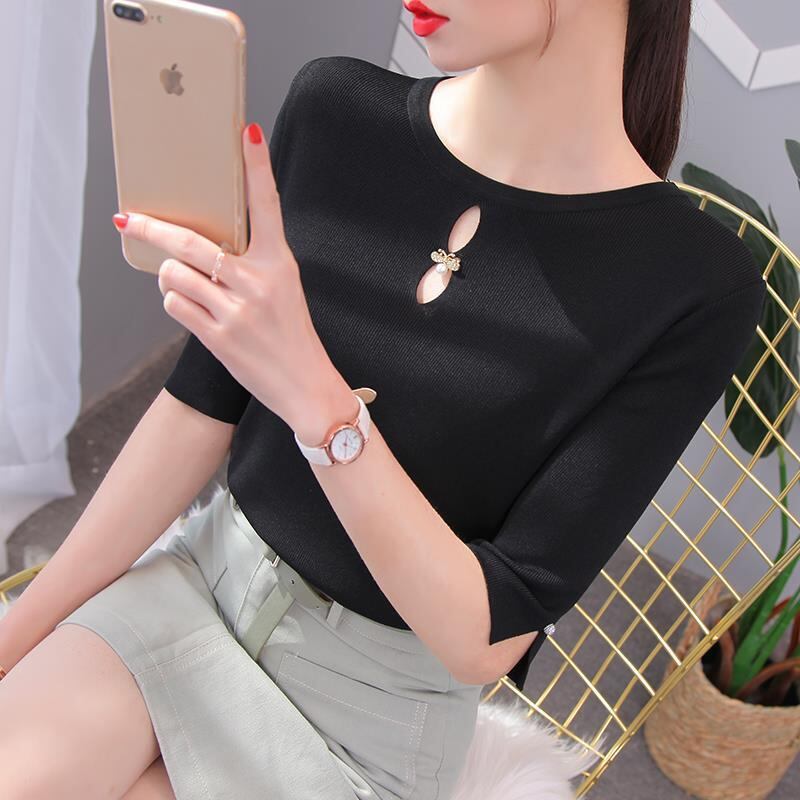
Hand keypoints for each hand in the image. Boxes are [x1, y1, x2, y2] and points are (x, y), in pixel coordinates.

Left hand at [111, 122, 345, 433]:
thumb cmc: (291, 334)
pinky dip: (175, 302)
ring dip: (170, 277)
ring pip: (175, 275)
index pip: (267, 205)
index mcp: (279, 264)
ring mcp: (236, 311)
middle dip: (152, 228)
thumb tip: (201, 244)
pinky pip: (175, 305)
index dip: (256, 166)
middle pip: (191, 243)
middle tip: (129, 218)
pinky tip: (191, 308)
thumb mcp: (283, 289)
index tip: (247, 131)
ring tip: (184, 284)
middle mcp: (257, 282)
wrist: (305, 385)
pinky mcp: (219, 337)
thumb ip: (251, 263)